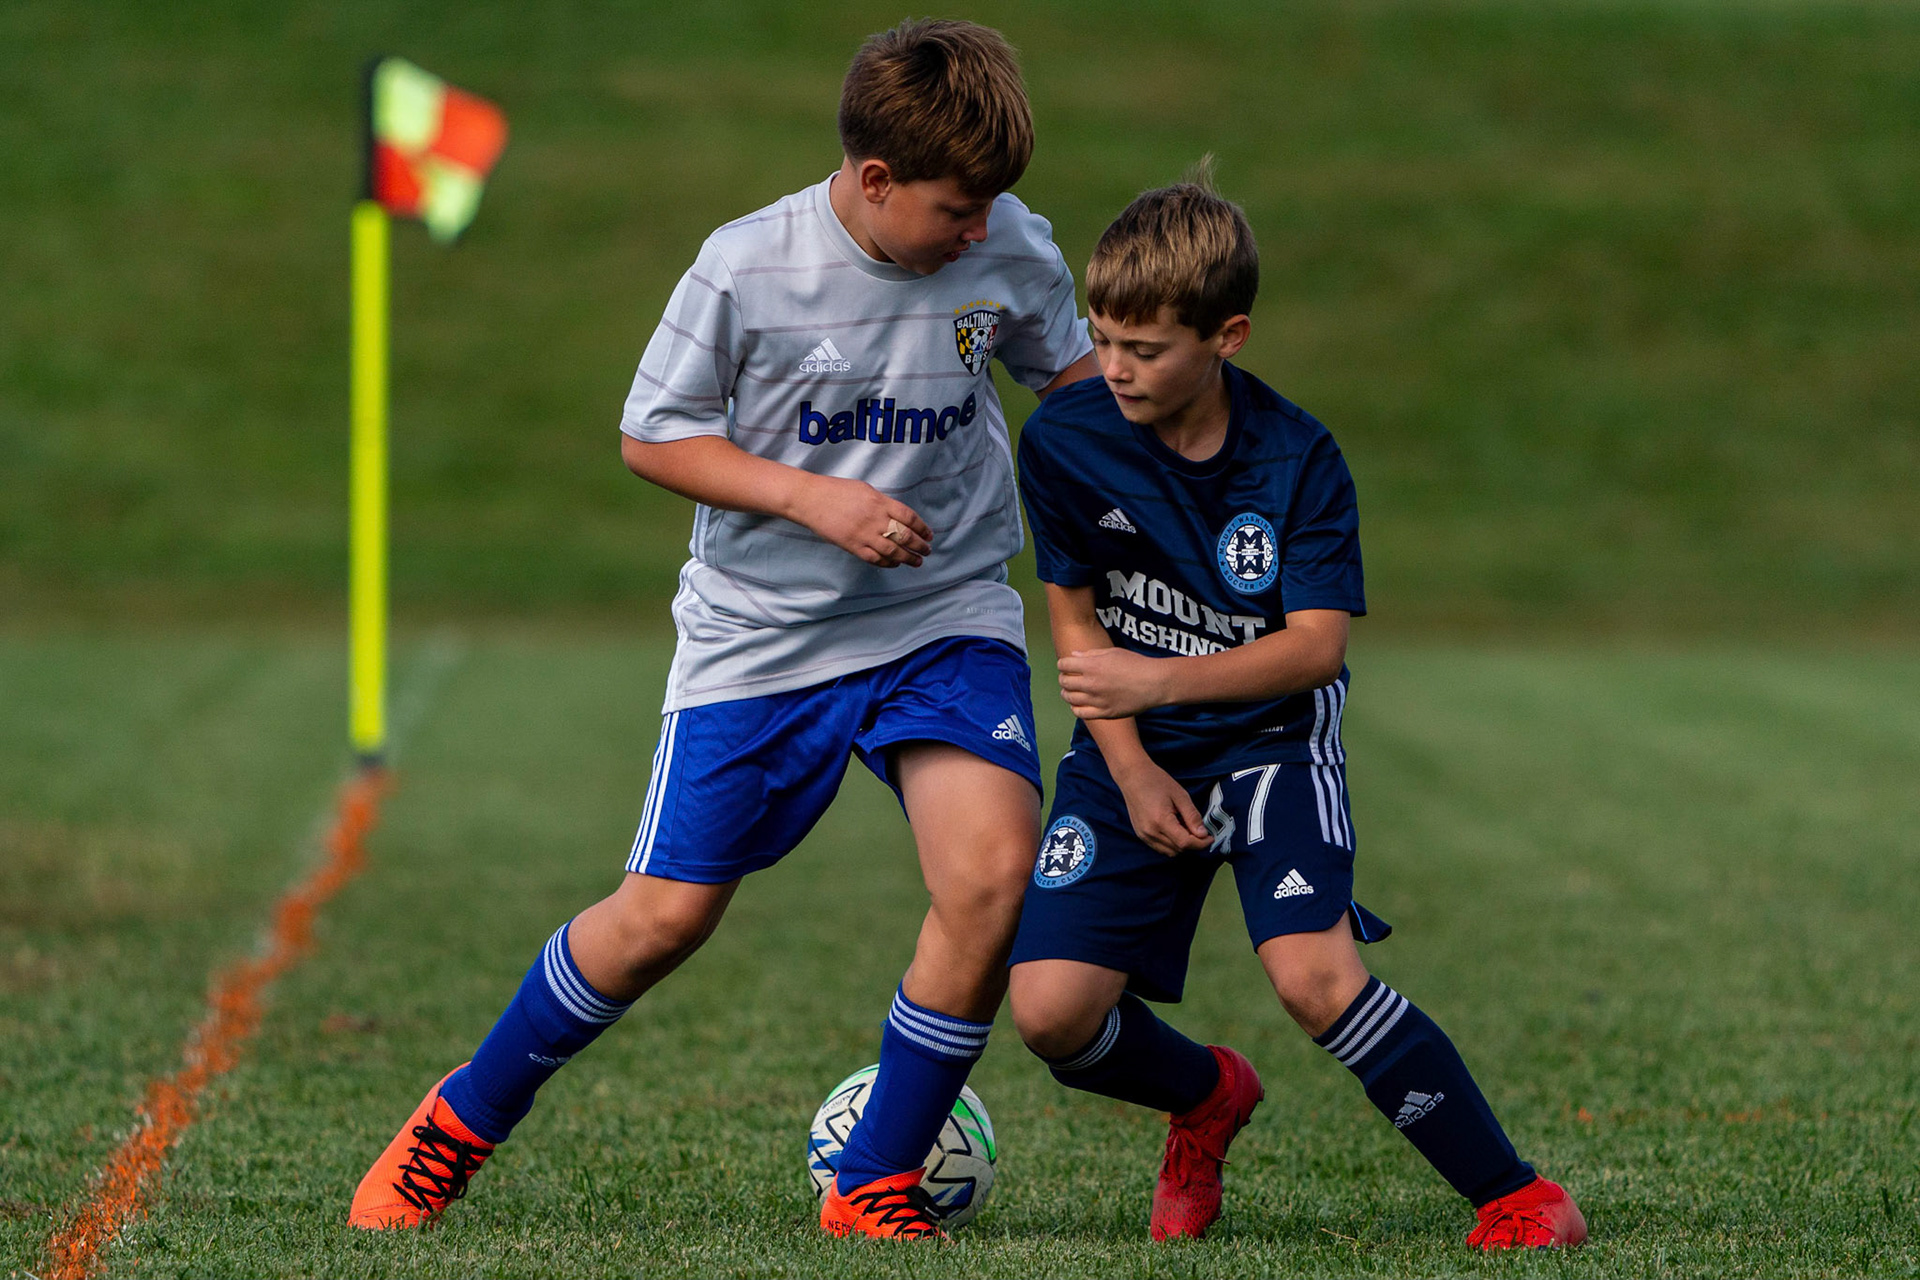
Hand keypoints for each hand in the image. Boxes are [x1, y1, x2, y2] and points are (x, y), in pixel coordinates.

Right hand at [790, 475, 932, 567]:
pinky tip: (894, 564)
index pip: (908, 517)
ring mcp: (863, 534)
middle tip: (927, 551)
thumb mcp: (865, 489)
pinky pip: (874, 558)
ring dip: (908, 558)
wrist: (810, 499)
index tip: (929, 535)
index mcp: (879, 502)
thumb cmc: (836, 490)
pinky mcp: (852, 545)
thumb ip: (882, 503)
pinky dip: (887, 563)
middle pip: (904, 535)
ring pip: (892, 550)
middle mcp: (874, 519)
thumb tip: (897, 516)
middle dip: (919, 545)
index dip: (922, 527)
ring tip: (917, 562)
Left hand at [1057, 647, 1170, 718]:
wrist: (1154, 683)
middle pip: (1064, 682)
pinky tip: (1079, 704)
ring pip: (1070, 699)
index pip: (1064, 664)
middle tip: (1068, 678)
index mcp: (1092, 665)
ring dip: (1067, 694)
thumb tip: (1073, 656)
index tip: (1067, 666)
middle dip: (1064, 678)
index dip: (1063, 664)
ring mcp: (1097, 700)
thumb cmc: (1135, 664)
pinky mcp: (1104, 713)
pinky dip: (1076, 708)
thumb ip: (1090, 654)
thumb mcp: (1113, 652)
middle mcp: (1091, 683)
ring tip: (1071, 692)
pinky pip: (1081, 713)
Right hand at [1111, 758, 1208, 856]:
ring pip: (1170, 852)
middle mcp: (1150, 832)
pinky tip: (1174, 828)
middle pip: (1178, 849)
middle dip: (1193, 843)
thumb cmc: (1156, 781)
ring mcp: (1144, 835)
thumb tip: (1203, 834)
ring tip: (1185, 827)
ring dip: (1182, 844)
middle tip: (1199, 829)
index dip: (1201, 844)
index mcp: (1161, 821)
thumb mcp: (1180, 795)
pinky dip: (1171, 843)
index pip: (1185, 843)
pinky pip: (1160, 847)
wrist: (1132, 776)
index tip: (1210, 837)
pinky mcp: (1141, 835)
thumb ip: (1192, 817)